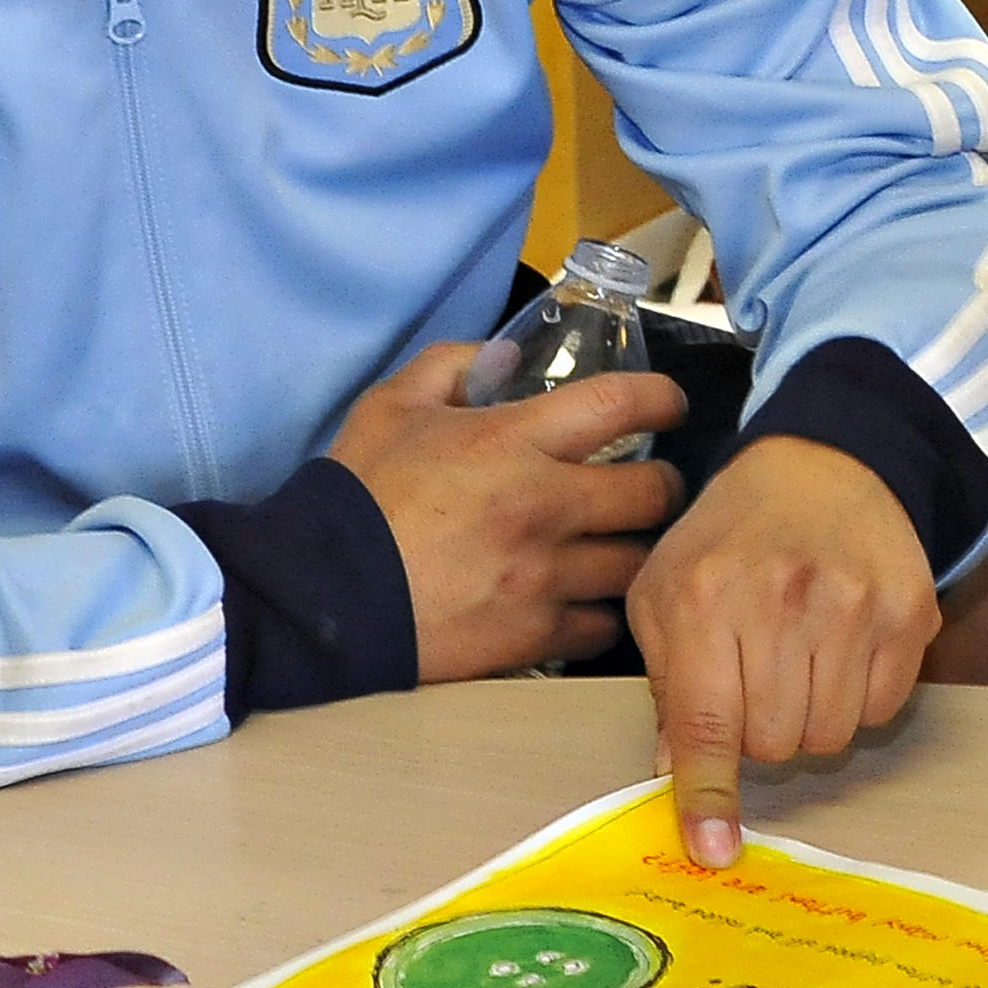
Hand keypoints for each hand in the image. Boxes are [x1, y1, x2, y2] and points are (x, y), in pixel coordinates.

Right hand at [330, 344, 680, 681]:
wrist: (319, 600)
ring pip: (636, 564)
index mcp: (511, 442)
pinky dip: (598, 612)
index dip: (661, 399)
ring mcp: (543, 576)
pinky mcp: (532, 635)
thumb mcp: (390, 408)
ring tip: (618, 546)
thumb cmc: (355, 497)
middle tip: (650, 488)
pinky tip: (582, 600)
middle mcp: (542, 506)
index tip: (669, 405)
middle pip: (654, 494)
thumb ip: (450, 366)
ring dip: (634, 552)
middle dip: (663, 487)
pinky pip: (600, 625)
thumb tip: (504, 352)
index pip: (620, 405)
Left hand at [630, 436, 940, 868]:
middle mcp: (784, 601)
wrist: (824, 466)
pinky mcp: (910, 612)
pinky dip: (858, 699)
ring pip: (831, 736)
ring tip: (799, 663)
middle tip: (756, 683)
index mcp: (707, 598)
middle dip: (759, 734)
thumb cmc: (729, 538)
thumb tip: (672, 771)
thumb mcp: (665, 593)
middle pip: (774, 744)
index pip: (707, 724)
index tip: (715, 850)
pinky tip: (841, 651)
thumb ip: (664, 684)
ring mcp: (855, 607)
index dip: (709, 794)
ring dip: (810, 720)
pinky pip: (882, 709)